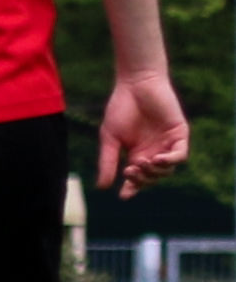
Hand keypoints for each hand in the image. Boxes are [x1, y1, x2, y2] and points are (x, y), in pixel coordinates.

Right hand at [100, 72, 187, 197]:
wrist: (135, 85)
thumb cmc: (120, 108)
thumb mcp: (110, 139)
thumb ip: (108, 162)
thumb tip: (102, 187)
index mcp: (137, 153)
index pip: (138, 178)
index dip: (132, 188)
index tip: (124, 196)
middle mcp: (154, 151)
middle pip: (153, 177)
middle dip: (142, 179)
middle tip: (129, 171)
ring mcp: (168, 144)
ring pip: (167, 169)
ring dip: (155, 171)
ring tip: (142, 163)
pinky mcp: (179, 134)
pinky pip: (180, 155)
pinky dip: (170, 160)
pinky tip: (156, 158)